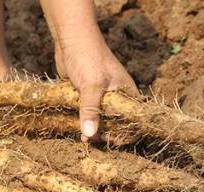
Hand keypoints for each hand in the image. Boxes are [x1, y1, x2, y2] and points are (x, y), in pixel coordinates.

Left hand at [40, 0, 136, 140]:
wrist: (71, 39)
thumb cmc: (88, 57)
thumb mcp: (92, 86)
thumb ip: (91, 111)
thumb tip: (89, 135)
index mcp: (127, 94)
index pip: (132, 121)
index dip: (123, 134)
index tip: (107, 140)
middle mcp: (116, 98)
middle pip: (114, 124)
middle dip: (104, 134)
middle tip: (89, 140)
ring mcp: (101, 98)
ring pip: (98, 120)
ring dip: (90, 130)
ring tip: (80, 138)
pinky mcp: (86, 97)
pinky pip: (85, 114)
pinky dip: (80, 122)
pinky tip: (73, 129)